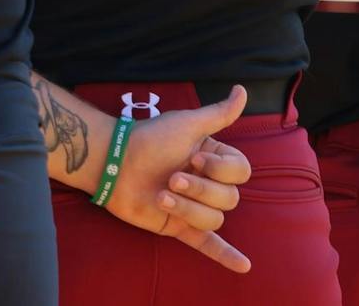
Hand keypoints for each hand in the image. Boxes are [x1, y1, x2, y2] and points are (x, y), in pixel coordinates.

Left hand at [106, 85, 253, 273]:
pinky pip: (209, 244)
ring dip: (188, 207)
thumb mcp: (187, 124)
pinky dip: (226, 256)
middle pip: (229, 199)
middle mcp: (208, 183)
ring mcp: (194, 206)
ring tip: (161, 194)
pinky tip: (244, 267)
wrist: (115, 162)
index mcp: (215, 160)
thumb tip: (242, 90)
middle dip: (200, 189)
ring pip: (214, 219)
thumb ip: (219, 114)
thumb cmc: (150, 138)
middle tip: (171, 177)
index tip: (194, 157)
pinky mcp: (179, 227)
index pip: (241, 172)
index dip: (220, 169)